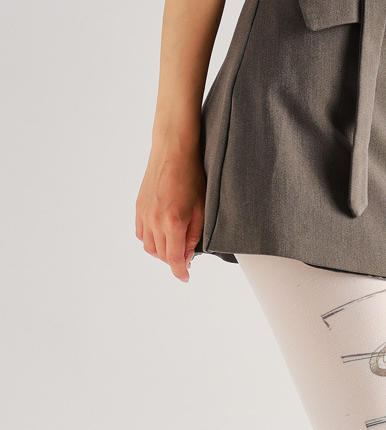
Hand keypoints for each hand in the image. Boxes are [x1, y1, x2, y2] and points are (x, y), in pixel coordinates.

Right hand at [135, 146, 206, 282]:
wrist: (173, 151)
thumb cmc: (192, 177)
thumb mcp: (201, 210)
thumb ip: (193, 237)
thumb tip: (187, 257)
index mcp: (173, 223)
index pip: (174, 259)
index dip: (181, 272)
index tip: (185, 277)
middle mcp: (155, 221)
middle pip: (161, 256)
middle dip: (174, 261)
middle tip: (186, 258)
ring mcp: (144, 214)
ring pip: (149, 247)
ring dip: (162, 252)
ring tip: (174, 247)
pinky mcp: (139, 207)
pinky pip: (141, 234)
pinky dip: (150, 240)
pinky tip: (161, 236)